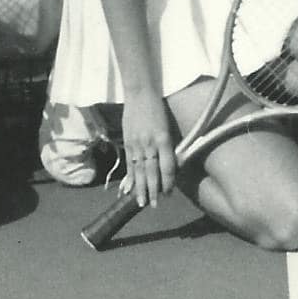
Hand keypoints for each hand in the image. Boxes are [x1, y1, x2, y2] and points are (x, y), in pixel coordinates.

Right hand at [117, 92, 177, 206]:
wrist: (140, 93)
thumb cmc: (158, 108)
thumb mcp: (167, 126)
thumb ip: (168, 146)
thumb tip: (170, 165)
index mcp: (164, 138)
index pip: (167, 166)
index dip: (168, 182)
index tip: (169, 193)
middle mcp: (151, 143)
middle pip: (152, 172)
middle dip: (154, 190)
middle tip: (155, 205)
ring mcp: (137, 143)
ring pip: (139, 170)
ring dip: (141, 188)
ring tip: (141, 202)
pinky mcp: (127, 142)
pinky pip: (129, 163)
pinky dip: (130, 177)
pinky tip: (130, 188)